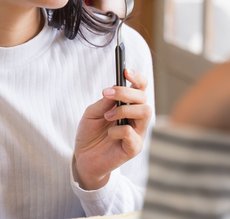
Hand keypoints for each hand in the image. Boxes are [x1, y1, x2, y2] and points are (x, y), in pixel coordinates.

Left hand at [74, 69, 151, 189]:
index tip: (125, 71)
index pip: (141, 88)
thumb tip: (114, 89)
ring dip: (124, 110)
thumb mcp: (92, 113)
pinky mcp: (135, 148)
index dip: (137, 78)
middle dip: (126, 92)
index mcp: (129, 106)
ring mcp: (138, 132)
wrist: (84, 159)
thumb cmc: (90, 134)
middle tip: (107, 93)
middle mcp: (137, 118)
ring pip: (145, 112)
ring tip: (107, 116)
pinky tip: (109, 134)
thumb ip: (104, 102)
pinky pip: (132, 133)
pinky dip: (118, 130)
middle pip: (143, 97)